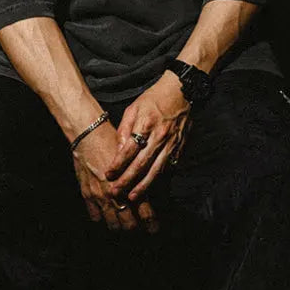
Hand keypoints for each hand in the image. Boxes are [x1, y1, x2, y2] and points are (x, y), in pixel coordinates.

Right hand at [72, 121, 159, 232]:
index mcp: (131, 184)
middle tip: (139, 228)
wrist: (89, 134)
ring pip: (112, 224)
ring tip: (123, 224)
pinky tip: (105, 214)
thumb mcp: (134, 156)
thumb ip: (143, 175)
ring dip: (119, 226)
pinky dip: (101, 218)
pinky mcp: (87, 195)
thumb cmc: (113, 141)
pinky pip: (95, 217)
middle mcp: (116, 194)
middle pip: (129, 224)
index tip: (155, 229)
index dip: (152, 225)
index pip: (145, 214)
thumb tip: (158, 189)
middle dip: (136, 229)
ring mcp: (100, 197)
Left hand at [105, 73, 191, 203]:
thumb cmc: (154, 99)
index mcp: (146, 124)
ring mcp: (171, 144)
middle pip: (141, 164)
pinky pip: (168, 168)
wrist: (181, 92)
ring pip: (156, 170)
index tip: (108, 174)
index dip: (118, 164)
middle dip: (127, 181)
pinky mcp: (179, 148)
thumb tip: (119, 149)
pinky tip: (150, 188)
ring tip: (132, 197)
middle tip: (115, 193)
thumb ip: (125, 129)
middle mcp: (159, 136)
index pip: (129, 149)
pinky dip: (158, 180)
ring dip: (143, 186)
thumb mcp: (134, 108)